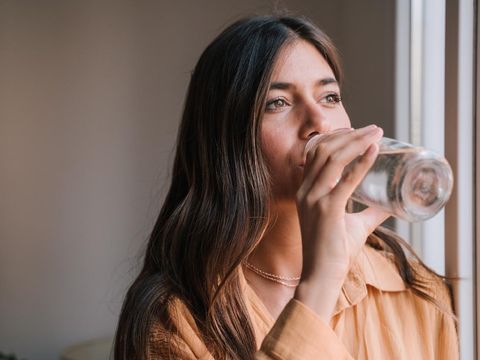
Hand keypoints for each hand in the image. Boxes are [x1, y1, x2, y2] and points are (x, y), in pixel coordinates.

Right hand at [294, 125, 390, 321]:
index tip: (355, 130)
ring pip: (332, 158)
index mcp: (306, 190)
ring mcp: (314, 198)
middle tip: (374, 128)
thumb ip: (369, 212)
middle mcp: (306, 190)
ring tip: (376, 132)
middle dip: (349, 134)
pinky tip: (375, 150)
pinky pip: (346, 179)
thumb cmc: (334, 251)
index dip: (334, 137)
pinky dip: (362, 161)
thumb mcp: (353, 225)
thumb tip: (389, 205)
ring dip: (356, 141)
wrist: (321, 276)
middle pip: (324, 149)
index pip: (315, 153)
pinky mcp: (327, 209)